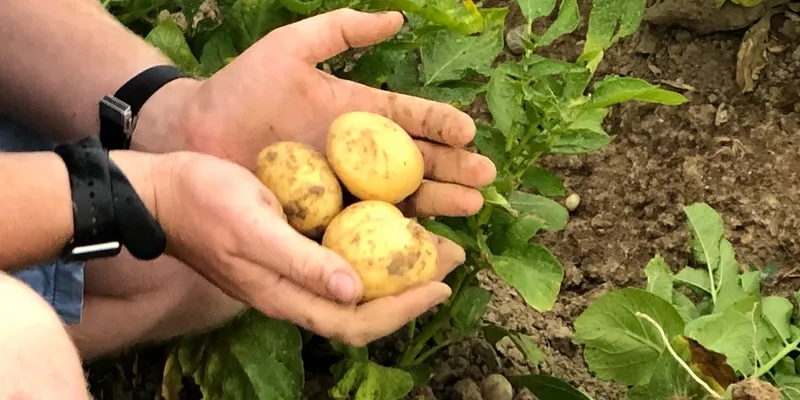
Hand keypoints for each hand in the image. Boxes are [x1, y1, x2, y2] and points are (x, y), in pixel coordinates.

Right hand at [142, 151, 464, 345]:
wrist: (161, 194)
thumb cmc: (203, 205)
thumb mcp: (254, 228)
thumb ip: (301, 262)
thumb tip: (354, 291)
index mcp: (286, 296)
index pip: (356, 322)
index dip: (402, 309)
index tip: (440, 283)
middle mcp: (295, 290)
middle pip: (365, 306)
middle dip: (411, 287)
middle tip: (451, 254)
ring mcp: (292, 271)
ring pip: (357, 282)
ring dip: (396, 267)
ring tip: (433, 239)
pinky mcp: (290, 248)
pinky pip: (342, 256)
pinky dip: (372, 246)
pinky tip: (388, 222)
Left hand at [152, 8, 495, 219]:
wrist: (195, 133)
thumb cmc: (240, 88)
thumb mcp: (290, 48)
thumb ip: (341, 30)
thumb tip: (398, 19)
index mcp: (358, 113)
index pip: (410, 118)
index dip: (441, 125)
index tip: (468, 131)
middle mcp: (359, 153)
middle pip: (417, 163)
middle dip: (453, 170)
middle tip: (484, 180)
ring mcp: (345, 187)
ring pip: (401, 198)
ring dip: (437, 202)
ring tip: (469, 206)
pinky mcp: (325, 215)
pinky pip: (365, 226)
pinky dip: (396, 232)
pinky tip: (423, 238)